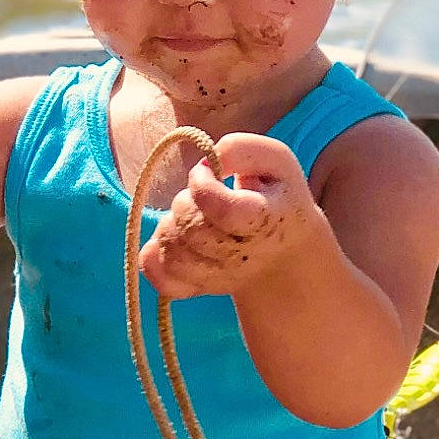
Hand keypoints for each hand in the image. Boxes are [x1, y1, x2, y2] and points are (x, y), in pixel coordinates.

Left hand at [138, 133, 323, 300]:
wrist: (284, 252)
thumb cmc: (275, 197)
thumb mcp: (274, 160)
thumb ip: (239, 150)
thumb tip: (206, 162)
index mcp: (264, 220)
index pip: (220, 209)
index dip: (201, 184)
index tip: (206, 171)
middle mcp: (242, 256)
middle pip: (191, 229)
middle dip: (184, 202)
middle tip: (199, 196)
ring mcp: (218, 278)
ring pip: (172, 253)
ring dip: (170, 226)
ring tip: (189, 216)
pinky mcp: (197, 289)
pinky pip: (162, 281)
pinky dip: (154, 259)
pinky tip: (169, 240)